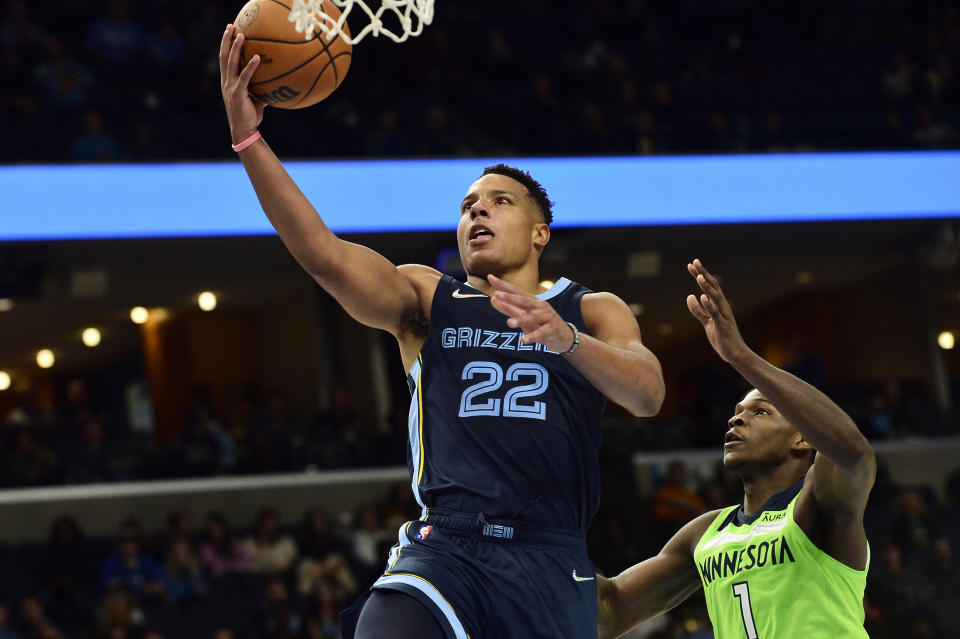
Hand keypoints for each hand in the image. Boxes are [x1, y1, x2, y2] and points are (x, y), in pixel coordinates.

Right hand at [219, 24, 265, 144]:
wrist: (244, 131)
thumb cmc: (250, 116)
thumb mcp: (256, 100)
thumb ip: (262, 90)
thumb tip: (276, 84)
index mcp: (228, 82)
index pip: (225, 59)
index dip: (225, 45)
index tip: (229, 32)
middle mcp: (226, 82)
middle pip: (224, 56)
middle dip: (226, 40)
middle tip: (231, 26)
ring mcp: (230, 87)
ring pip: (231, 63)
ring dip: (235, 48)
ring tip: (241, 35)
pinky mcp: (237, 93)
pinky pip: (244, 77)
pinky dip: (250, 66)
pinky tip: (256, 57)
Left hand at [488, 274, 576, 352]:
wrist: (564, 337)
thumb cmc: (542, 324)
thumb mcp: (525, 316)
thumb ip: (510, 308)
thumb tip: (493, 299)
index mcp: (532, 301)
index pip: (516, 290)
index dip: (503, 285)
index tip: (490, 277)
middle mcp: (540, 306)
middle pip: (524, 300)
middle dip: (511, 298)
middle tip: (498, 295)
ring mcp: (547, 317)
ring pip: (532, 317)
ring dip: (521, 320)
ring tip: (509, 323)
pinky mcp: (552, 329)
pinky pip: (541, 333)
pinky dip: (532, 336)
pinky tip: (524, 340)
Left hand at [686, 259, 749, 362]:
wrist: (734, 353)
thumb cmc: (722, 337)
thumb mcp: (706, 322)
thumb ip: (698, 310)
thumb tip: (690, 296)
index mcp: (718, 305)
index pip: (709, 286)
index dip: (700, 274)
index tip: (691, 264)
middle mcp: (722, 307)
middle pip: (713, 286)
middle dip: (704, 274)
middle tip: (695, 262)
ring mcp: (723, 315)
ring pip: (715, 297)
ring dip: (707, 286)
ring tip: (699, 277)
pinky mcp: (722, 325)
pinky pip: (715, 314)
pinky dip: (709, 305)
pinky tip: (702, 297)